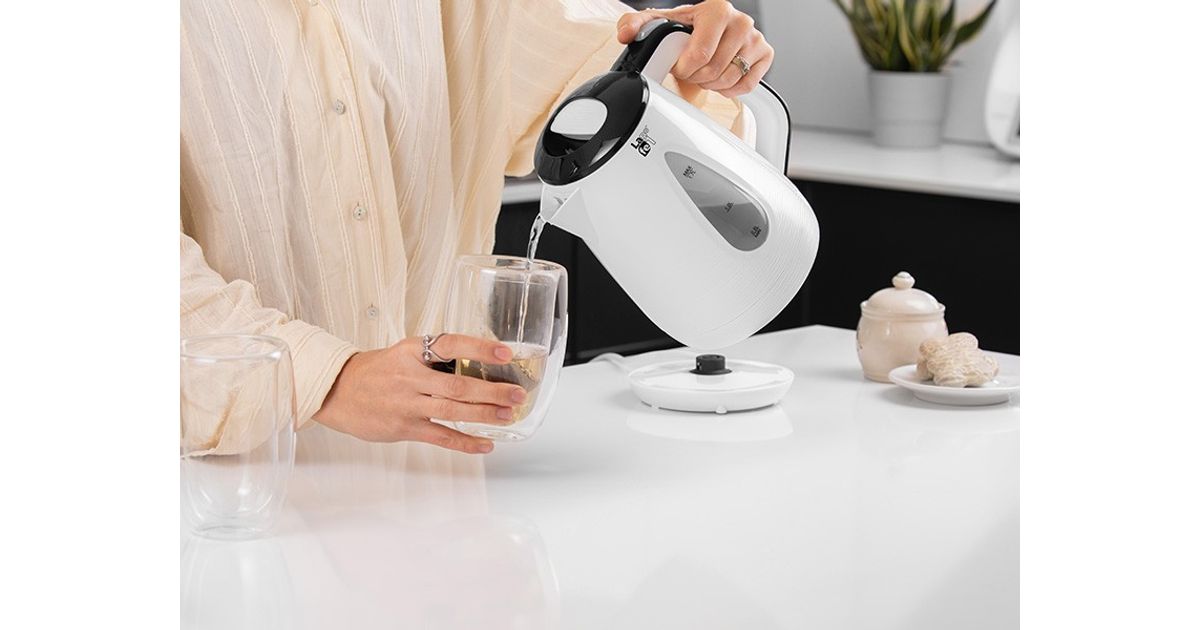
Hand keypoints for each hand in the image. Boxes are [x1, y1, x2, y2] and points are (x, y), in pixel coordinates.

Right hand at [312, 335, 527, 453]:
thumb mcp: (403, 353)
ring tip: (508, 415)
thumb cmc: (377, 371)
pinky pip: (440, 436)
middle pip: (458, 384)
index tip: (505, 352)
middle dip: (492, 390)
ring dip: (484, 414)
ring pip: (453, 410)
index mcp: (411, 351)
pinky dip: (465, 442)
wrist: (337, 392)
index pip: (450, 344)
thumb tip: (478, 363)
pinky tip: (485, 444)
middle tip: (518, 393)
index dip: (479, 348)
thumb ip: (434, 358)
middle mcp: (409, 376)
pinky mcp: (404, 427)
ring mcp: (406, 403)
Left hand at [616, 0, 773, 98]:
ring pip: (730, 79)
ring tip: (703, 73)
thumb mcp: (658, 23)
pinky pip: (747, 85)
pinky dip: (730, 89)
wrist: (706, 31)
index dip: (685, 68)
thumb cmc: (686, 28)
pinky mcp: (765, 54)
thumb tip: (626, 34)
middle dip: (696, 77)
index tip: (679, 65)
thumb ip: (635, 25)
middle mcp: (741, 21)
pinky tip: (720, 78)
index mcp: (718, 9)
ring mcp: (756, 38)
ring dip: (711, 84)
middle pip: (715, 70)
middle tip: (690, 71)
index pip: (701, 54)